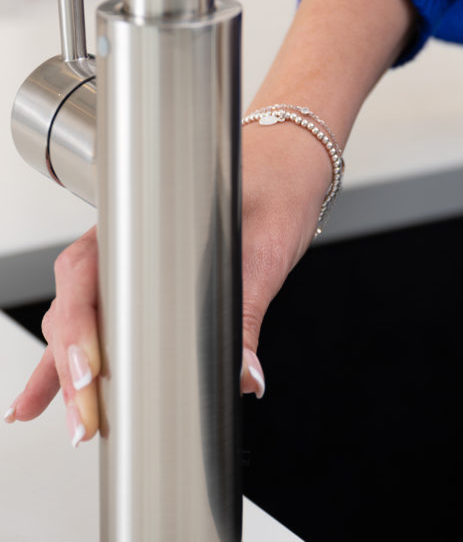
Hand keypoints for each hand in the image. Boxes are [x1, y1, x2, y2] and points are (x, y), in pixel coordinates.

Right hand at [5, 0, 415, 441]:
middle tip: (86, 421)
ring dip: (68, 368)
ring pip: (84, 312)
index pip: (91, 276)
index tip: (89, 374)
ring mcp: (133, 250)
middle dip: (70, 367)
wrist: (292, 154)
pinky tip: (58, 392)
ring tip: (63, 421)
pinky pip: (106, 310)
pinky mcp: (149, 267)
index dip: (81, 331)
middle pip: (78, 303)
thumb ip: (249, 309)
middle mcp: (127, 231)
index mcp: (144, 214)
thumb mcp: (266, 245)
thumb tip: (244, 375)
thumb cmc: (275, 180)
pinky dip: (82, 351)